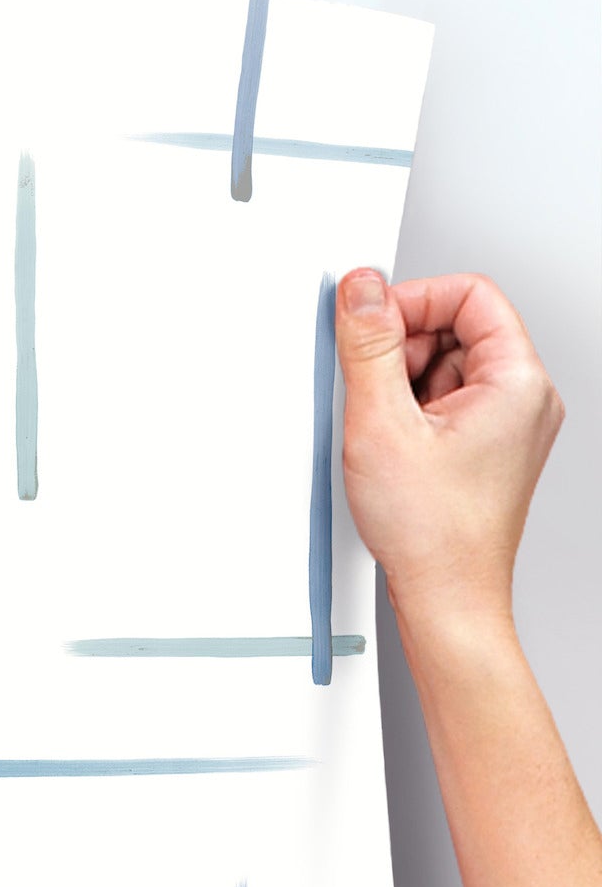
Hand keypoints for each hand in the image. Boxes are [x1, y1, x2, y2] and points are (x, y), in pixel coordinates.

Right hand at [336, 267, 564, 631]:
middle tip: (370, 389)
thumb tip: (362, 290)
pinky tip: (390, 449)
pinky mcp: (484, 449)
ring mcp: (506, 426)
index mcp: (517, 382)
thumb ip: (369, 346)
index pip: (469, 295)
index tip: (369, 321)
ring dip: (400, 387)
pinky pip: (442, 404)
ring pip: (444, 368)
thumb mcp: (382, 424)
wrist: (446, 596)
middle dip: (401, 349)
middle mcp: (523, 399)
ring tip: (383, 432)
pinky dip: (408, 416)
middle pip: (455, 330)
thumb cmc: (433, 531)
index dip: (411, 300)